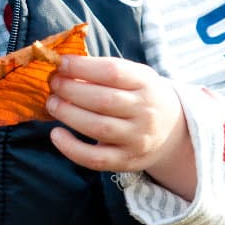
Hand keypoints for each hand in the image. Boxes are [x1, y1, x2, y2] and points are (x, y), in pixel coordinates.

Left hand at [46, 55, 196, 198]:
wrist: (172, 130)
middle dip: (71, 90)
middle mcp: (146, 112)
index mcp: (146, 84)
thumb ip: (103, 70)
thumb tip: (62, 67)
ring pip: (98, 128)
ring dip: (68, 114)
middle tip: (53, 83)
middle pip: (104, 101)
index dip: (83, 67)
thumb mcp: (134, 75)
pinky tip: (56, 134)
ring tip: (52, 103)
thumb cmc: (140, 95)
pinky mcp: (127, 161)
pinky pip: (96, 159)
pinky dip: (71, 148)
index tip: (61, 63)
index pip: (113, 72)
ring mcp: (138, 139)